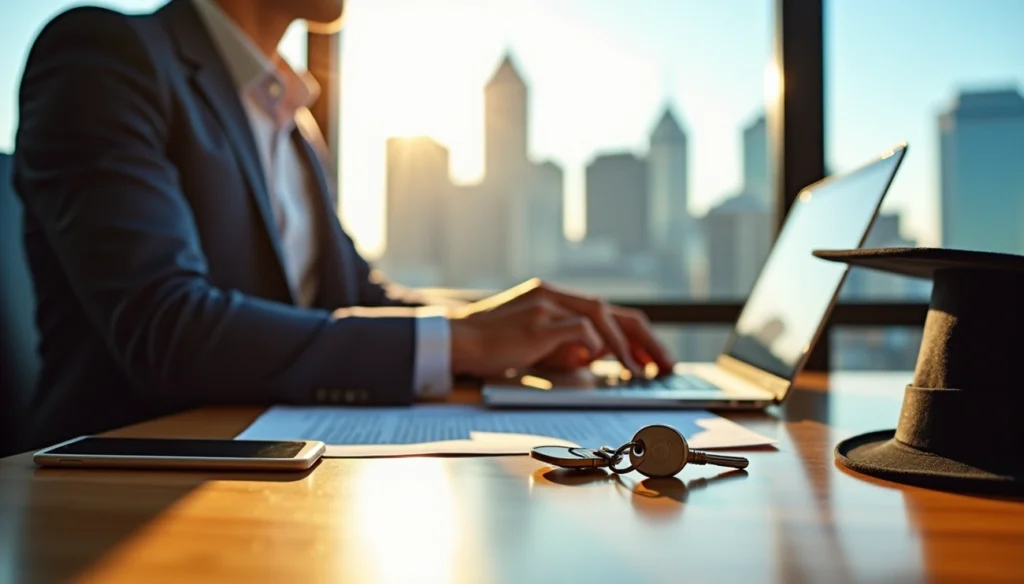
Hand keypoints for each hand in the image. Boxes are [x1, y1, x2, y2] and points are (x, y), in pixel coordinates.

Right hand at [448, 279, 675, 378]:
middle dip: (644, 338)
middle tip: (665, 363)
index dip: (634, 334)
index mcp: (554, 296)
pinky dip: (594, 344)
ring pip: (601, 315)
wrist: (457, 340)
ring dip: (624, 345)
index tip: (651, 357)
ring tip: (638, 370)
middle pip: (613, 311)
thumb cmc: (492, 345)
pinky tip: (596, 362)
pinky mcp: (539, 321)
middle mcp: (554, 294)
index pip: (605, 311)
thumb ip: (565, 344)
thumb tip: (593, 356)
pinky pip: (580, 328)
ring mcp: (547, 305)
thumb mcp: (535, 341)